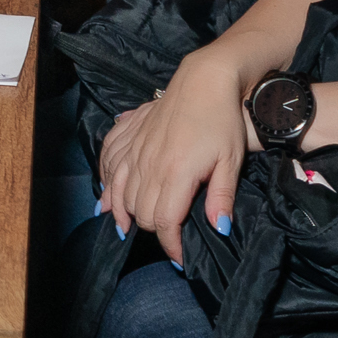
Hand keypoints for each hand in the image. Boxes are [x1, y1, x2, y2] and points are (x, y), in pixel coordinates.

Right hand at [99, 51, 255, 265]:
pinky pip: (108, 162)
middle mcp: (149, 164)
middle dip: (151, 230)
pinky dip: (106, 181)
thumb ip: (221, 197)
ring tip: (128, 226)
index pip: (164, 222)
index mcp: (176, 174)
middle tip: (166, 235)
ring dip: (122, 212)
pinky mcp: (129, 134)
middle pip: (139, 212)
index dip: (170, 245)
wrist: (203, 80)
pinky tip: (109, 192)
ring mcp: (135, 148)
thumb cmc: (222, 121)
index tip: (179, 257)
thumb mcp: (231, 161)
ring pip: (119, 191)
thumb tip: (219, 229)